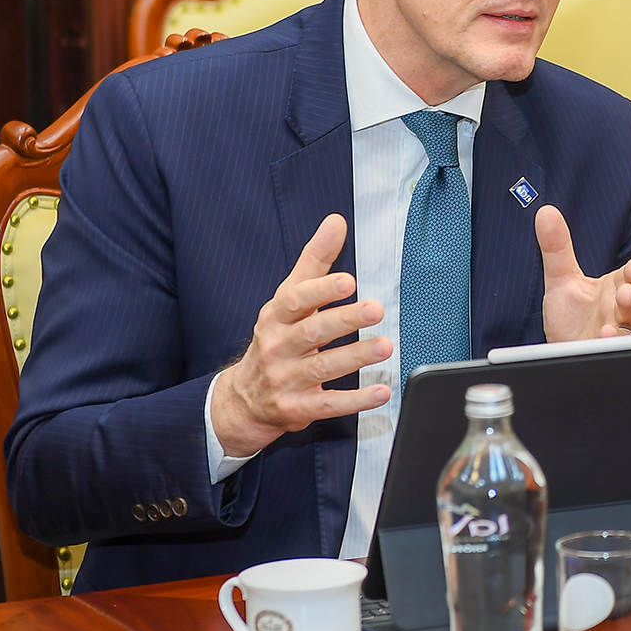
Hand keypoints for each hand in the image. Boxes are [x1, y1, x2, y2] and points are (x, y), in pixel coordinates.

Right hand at [212, 214, 392, 456]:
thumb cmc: (277, 338)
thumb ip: (314, 261)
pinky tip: (381, 391)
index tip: (349, 281)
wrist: (245, 398)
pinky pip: (329, 405)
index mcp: (276, 316)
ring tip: (385, 346)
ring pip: (322, 368)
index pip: (296, 300)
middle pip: (312, 333)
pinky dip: (356, 400)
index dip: (321, 291)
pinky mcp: (297, 408)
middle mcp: (278, 347)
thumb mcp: (288, 299)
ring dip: (356, 357)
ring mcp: (286, 379)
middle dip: (344, 320)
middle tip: (375, 309)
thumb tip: (336, 222)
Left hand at [536, 205, 630, 340]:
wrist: (561, 351)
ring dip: (624, 324)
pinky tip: (602, 339)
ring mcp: (617, 334)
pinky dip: (611, 345)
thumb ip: (556, 248)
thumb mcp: (561, 280)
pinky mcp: (608, 353)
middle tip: (624, 293)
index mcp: (615, 288)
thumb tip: (545, 212)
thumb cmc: (571, 317)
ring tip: (609, 325)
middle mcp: (621, 311)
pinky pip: (618, 350)